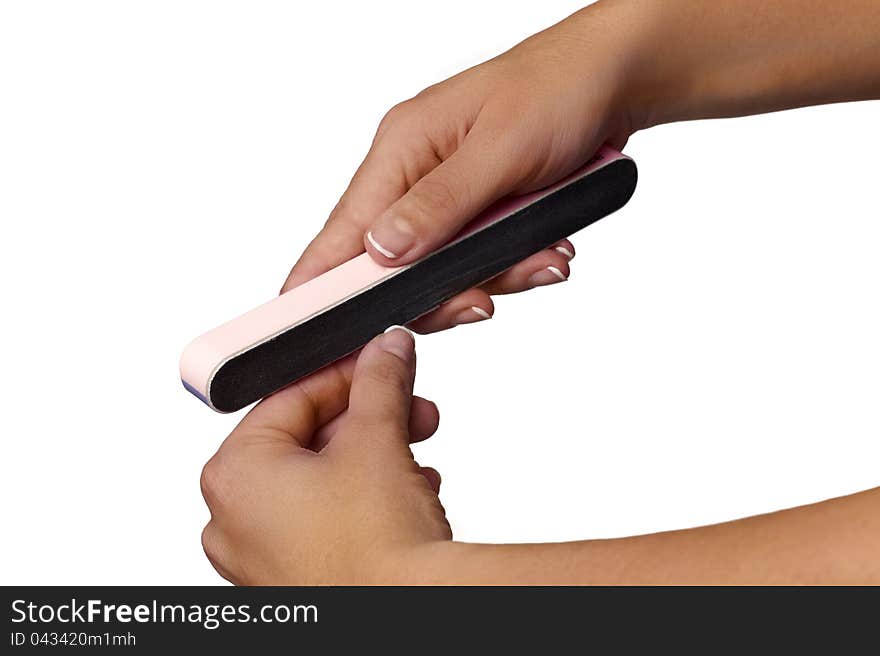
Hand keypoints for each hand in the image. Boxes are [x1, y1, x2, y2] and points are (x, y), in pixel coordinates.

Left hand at [199, 328, 452, 583]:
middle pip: (308, 437)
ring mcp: (259, 554)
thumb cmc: (373, 553)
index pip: (291, 396)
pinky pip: (324, 517)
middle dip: (369, 418)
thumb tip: (385, 352)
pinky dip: (364, 496)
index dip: (346, 372)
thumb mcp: (377, 440)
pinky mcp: (291, 578)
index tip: (378, 362)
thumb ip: (379, 382)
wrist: (408, 617)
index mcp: (234, 474)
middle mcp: (233, 518)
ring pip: (320, 478)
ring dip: (374, 455)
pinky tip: (406, 490)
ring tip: (416, 450)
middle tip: (408, 405)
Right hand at [281, 2, 647, 331]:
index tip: (313, 328)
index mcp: (402, 149)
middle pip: (397, 266)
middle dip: (445, 288)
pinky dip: (516, 264)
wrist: (613, 80)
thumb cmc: (557, 90)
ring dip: (497, 274)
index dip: (324, 283)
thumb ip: (440, 204)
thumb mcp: (500, 149)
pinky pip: (484, 260)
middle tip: (482, 299)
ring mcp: (448, 198)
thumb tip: (380, 251)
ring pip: (447, 270)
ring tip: (544, 258)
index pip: (345, 229)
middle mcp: (415, 176)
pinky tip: (548, 251)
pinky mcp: (480, 213)